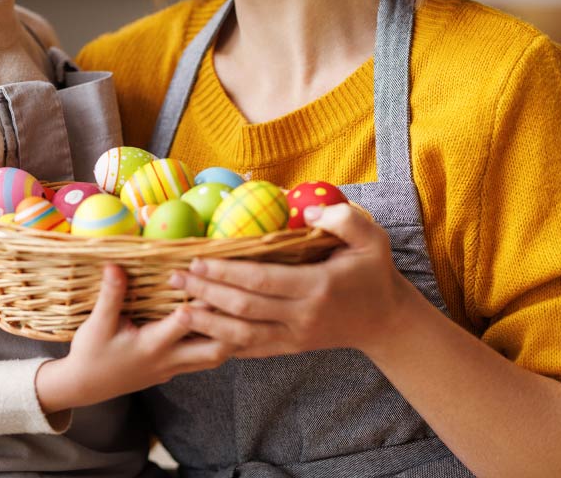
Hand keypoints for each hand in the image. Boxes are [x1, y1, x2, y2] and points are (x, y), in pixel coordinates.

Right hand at [36, 264, 234, 413]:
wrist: (85, 387)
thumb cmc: (91, 353)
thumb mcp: (97, 324)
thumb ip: (111, 295)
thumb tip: (115, 265)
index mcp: (152, 345)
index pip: (185, 324)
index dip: (198, 301)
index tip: (208, 278)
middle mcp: (169, 359)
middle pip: (215, 349)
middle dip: (230, 325)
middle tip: (241, 298)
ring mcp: (173, 368)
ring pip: (215, 358)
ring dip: (230, 336)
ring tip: (240, 310)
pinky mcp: (173, 370)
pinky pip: (205, 360)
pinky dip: (219, 344)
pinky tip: (225, 326)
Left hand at [170, 203, 415, 359]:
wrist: (385, 320)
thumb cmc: (373, 272)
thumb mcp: (371, 238)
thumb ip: (343, 219)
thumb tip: (306, 211)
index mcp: (317, 287)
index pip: (262, 281)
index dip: (227, 272)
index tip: (198, 259)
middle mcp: (302, 316)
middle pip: (244, 308)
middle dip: (206, 293)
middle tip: (175, 278)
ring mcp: (295, 337)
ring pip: (242, 335)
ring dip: (208, 322)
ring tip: (178, 306)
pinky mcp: (291, 348)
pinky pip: (252, 349)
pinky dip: (224, 342)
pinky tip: (201, 331)